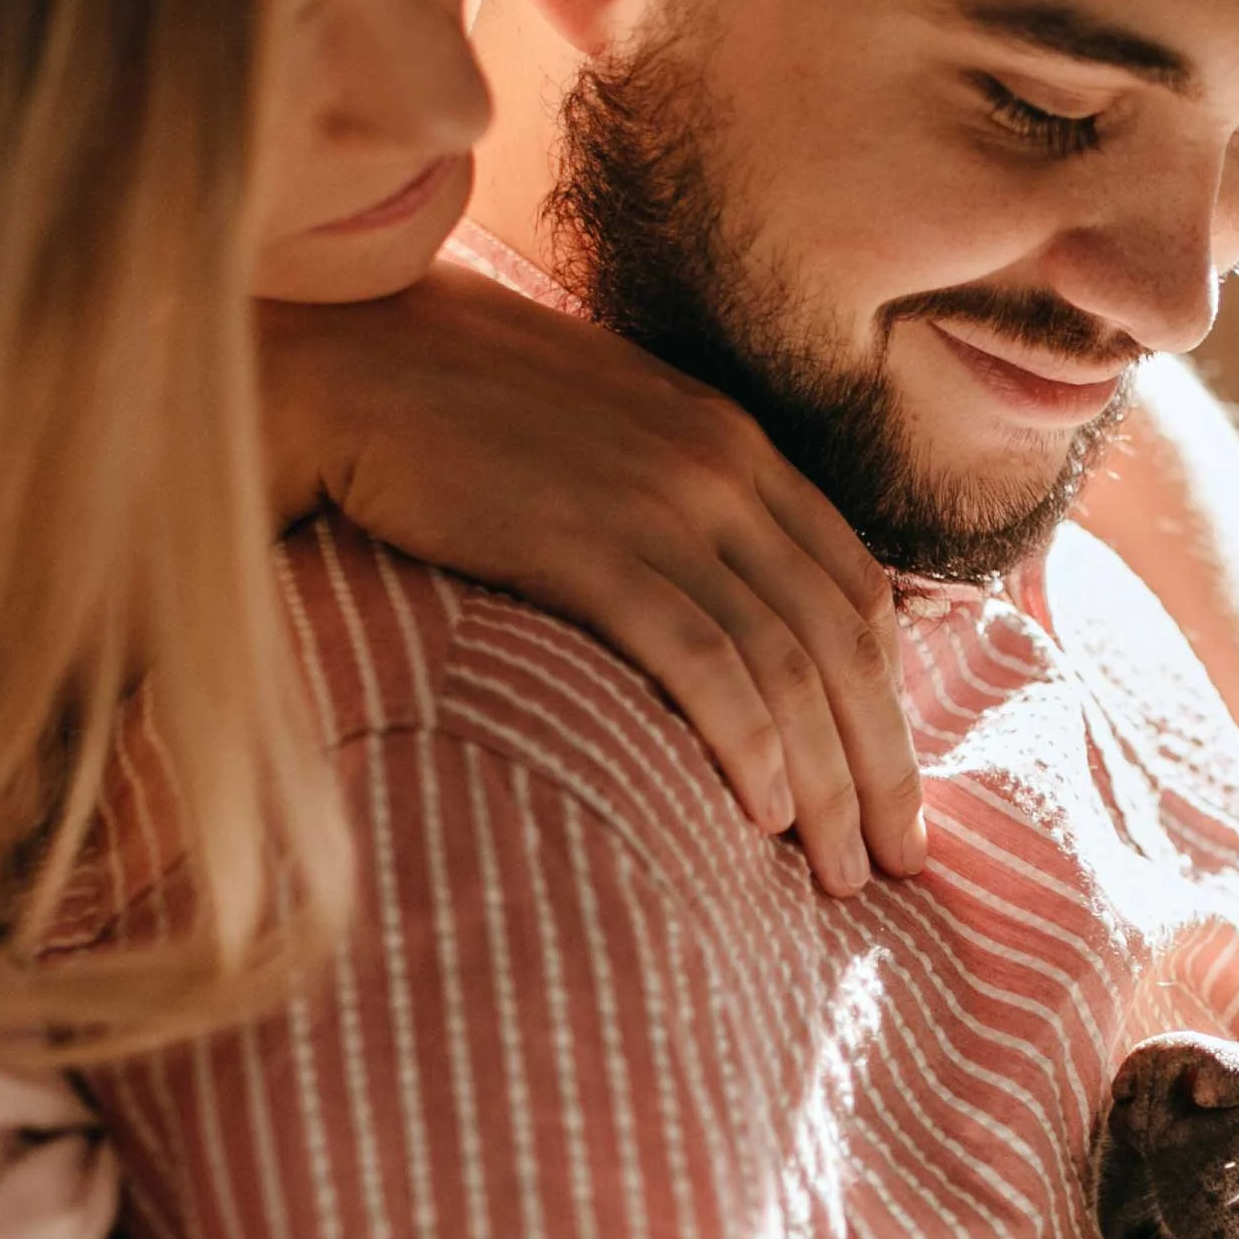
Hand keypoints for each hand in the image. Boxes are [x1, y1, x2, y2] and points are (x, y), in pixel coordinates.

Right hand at [258, 267, 921, 894]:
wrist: (339, 363)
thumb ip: (681, 505)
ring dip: (824, 782)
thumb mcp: (610, 436)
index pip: (857, 589)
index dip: (891, 698)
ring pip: (785, 663)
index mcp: (735, 444)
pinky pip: (697, 657)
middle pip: (841, 640)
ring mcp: (656, 503)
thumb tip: (727, 608)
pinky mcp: (584, 542)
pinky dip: (745, 741)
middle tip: (899, 860)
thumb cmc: (460, 414)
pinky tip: (762, 815)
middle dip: (880, 764)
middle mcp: (718, 470)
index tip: (894, 786)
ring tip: (839, 875)